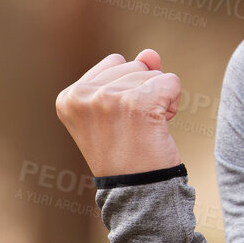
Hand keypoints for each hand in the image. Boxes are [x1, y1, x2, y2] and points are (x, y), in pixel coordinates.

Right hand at [55, 48, 184, 175]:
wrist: (138, 189)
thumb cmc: (128, 152)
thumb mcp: (120, 108)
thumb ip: (132, 74)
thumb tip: (150, 53)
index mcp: (69, 96)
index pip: (115, 62)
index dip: (128, 88)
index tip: (121, 120)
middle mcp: (83, 95)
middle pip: (135, 65)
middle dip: (145, 91)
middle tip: (135, 128)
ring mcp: (108, 98)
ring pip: (153, 73)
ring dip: (159, 99)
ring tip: (145, 129)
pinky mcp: (137, 103)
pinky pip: (171, 81)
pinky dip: (174, 102)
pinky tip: (160, 126)